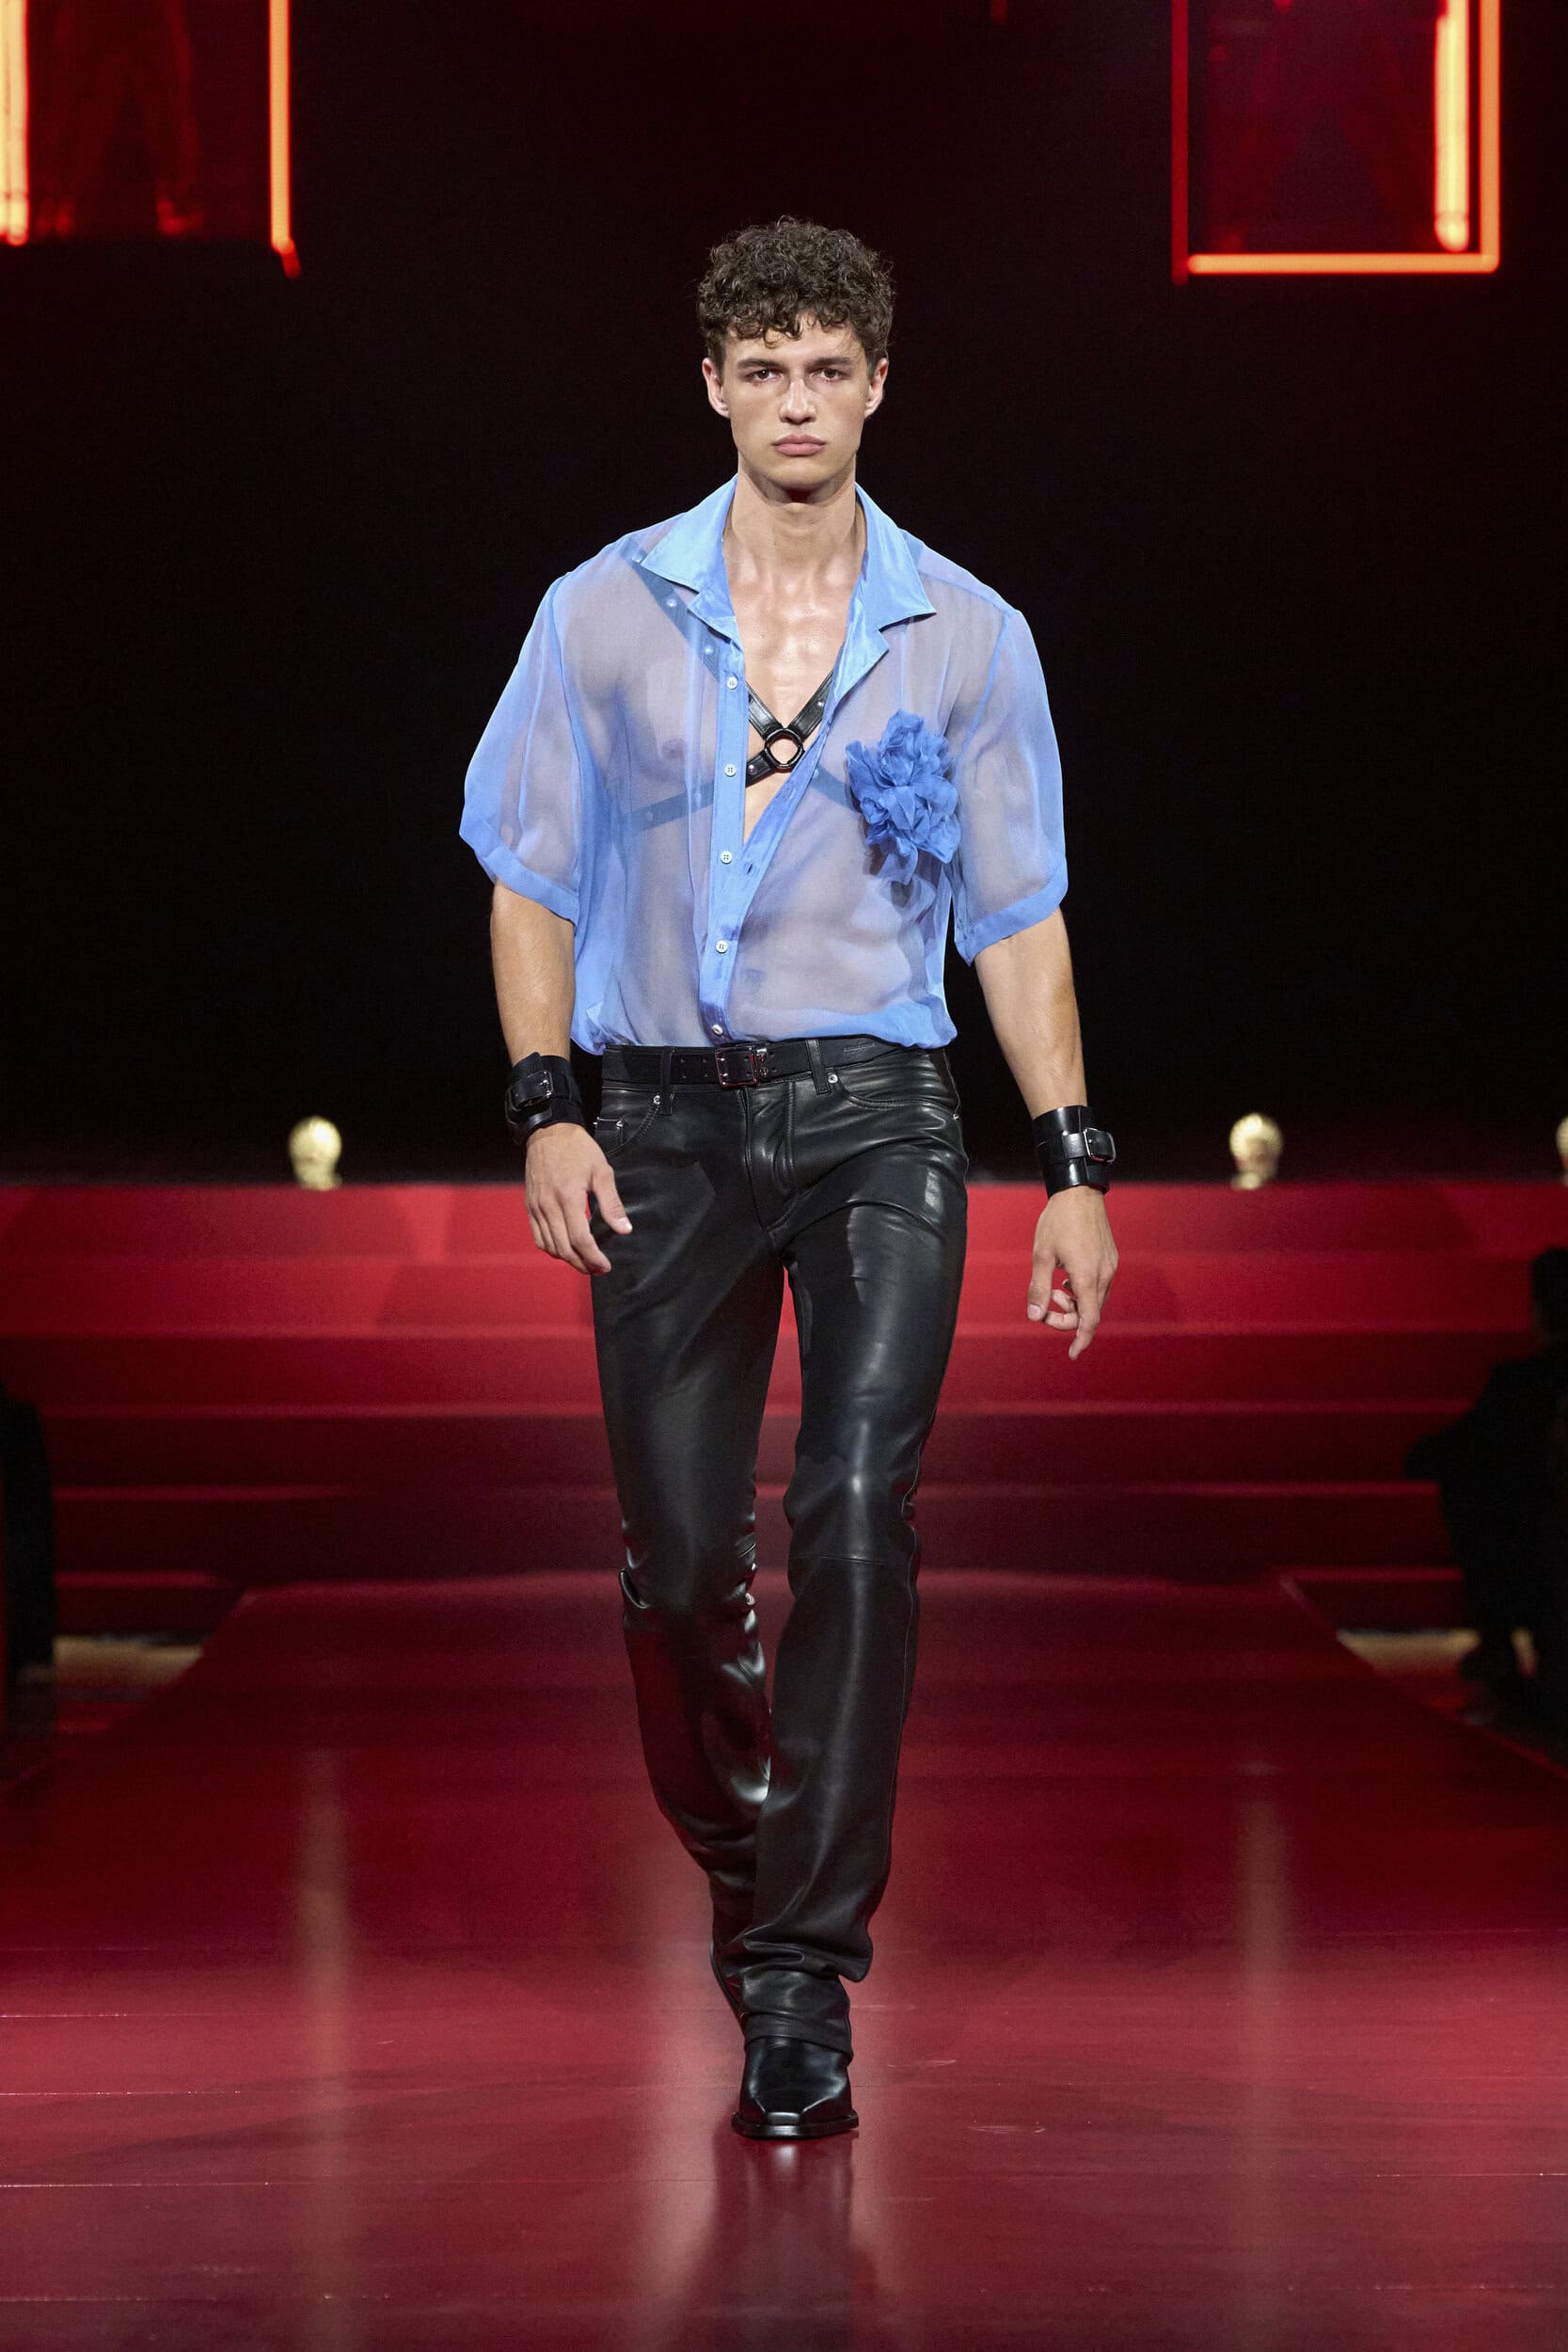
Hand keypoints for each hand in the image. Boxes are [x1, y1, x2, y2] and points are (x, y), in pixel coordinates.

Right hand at [523, 1122, 631, 1274]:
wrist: (548, 1133)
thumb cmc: (579, 1150)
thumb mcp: (602, 1172)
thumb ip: (612, 1204)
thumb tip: (625, 1229)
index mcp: (568, 1197)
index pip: (580, 1240)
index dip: (594, 1258)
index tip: (606, 1266)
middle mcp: (548, 1206)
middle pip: (563, 1249)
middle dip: (582, 1264)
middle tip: (598, 1269)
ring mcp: (536, 1207)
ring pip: (549, 1246)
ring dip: (567, 1259)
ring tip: (584, 1262)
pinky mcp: (530, 1206)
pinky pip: (538, 1237)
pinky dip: (552, 1248)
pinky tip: (565, 1249)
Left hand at [1027, 1186, 1117, 1358]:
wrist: (1079, 1193)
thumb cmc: (1058, 1221)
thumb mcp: (1041, 1255)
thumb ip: (1038, 1288)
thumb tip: (1034, 1316)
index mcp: (1087, 1277)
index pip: (1089, 1321)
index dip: (1080, 1340)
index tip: (1072, 1353)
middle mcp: (1104, 1275)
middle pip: (1091, 1312)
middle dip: (1068, 1317)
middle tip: (1046, 1306)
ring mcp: (1110, 1266)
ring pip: (1095, 1299)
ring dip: (1075, 1303)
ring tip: (1055, 1288)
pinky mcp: (1111, 1258)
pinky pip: (1099, 1285)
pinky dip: (1083, 1291)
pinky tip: (1067, 1278)